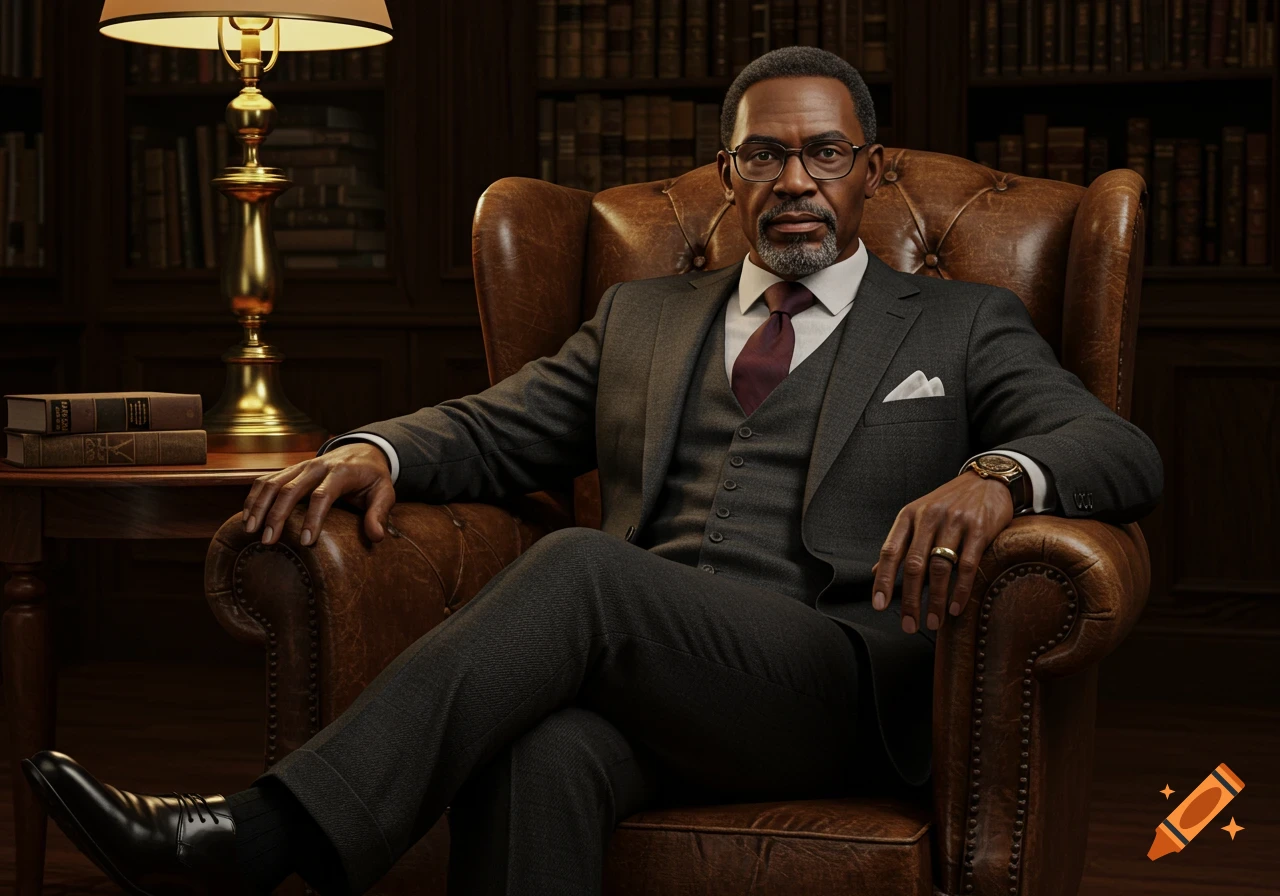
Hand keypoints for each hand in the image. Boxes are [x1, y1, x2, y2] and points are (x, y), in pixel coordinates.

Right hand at [242, 442, 395, 545]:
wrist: (363, 451)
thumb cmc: (372, 477)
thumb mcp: (384, 492)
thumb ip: (380, 513)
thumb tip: (377, 536)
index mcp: (341, 472)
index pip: (323, 495)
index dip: (313, 519)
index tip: (306, 543)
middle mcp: (316, 467)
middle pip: (291, 489)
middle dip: (277, 515)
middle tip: (268, 540)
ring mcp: (300, 467)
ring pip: (273, 483)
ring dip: (259, 506)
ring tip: (250, 530)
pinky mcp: (290, 470)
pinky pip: (266, 481)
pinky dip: (254, 497)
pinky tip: (247, 517)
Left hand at [871, 471, 1013, 633]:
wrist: (988, 480)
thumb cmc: (948, 504)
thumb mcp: (918, 516)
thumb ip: (900, 544)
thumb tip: (873, 572)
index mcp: (909, 516)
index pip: (890, 551)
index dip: (882, 580)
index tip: (879, 606)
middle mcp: (929, 517)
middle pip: (914, 565)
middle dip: (909, 599)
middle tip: (909, 625)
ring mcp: (955, 522)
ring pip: (939, 568)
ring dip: (935, 600)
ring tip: (934, 622)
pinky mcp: (980, 529)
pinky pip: (967, 565)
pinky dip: (960, 590)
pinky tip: (955, 608)